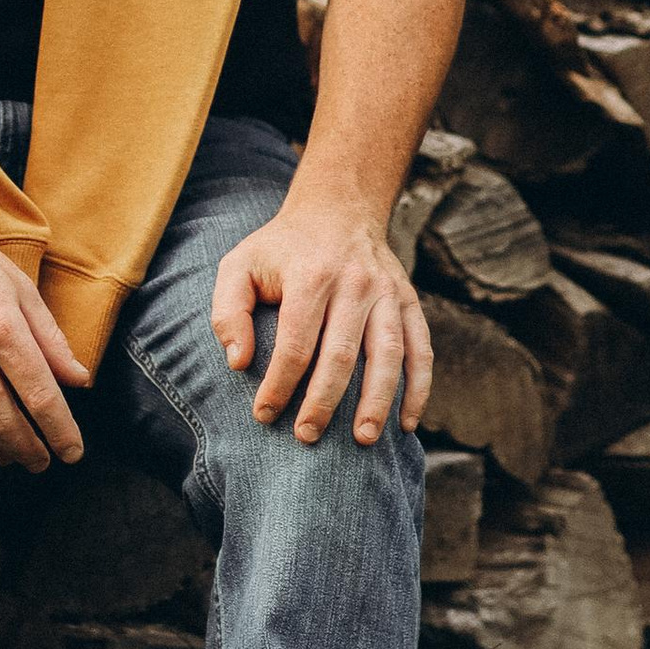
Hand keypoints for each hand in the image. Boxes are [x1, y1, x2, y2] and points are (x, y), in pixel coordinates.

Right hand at [0, 193, 87, 469]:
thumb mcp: (16, 284)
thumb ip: (49, 336)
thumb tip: (79, 380)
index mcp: (0, 325)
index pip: (40, 396)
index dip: (61, 433)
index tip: (72, 453)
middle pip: (4, 423)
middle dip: (30, 452)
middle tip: (41, 462)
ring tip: (9, 458)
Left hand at [212, 200, 432, 445]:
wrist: (338, 207)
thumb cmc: (282, 247)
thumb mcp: (240, 264)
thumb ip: (228, 311)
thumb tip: (239, 363)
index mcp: (310, 275)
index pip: (296, 343)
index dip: (279, 384)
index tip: (264, 415)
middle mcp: (354, 284)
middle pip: (342, 355)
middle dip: (323, 403)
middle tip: (307, 437)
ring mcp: (387, 292)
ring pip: (389, 355)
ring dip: (378, 402)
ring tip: (364, 440)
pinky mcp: (409, 301)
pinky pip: (421, 349)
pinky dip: (418, 388)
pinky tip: (407, 422)